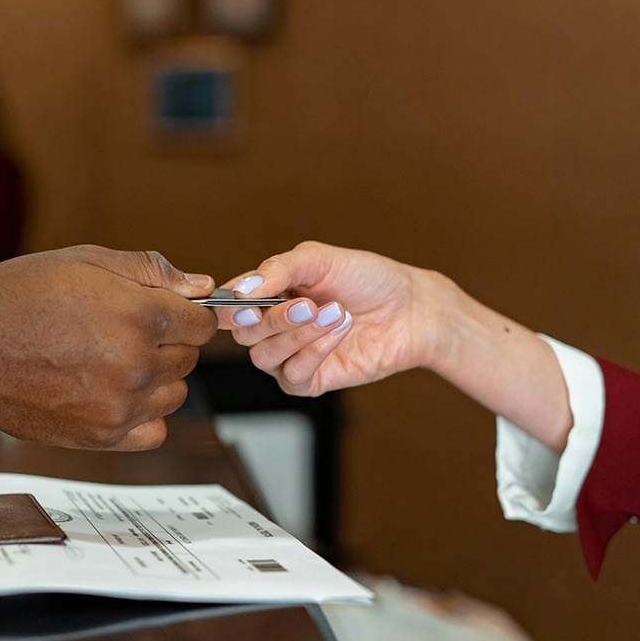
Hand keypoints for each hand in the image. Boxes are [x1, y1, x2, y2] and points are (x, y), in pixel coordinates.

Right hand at [0, 246, 217, 449]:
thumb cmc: (15, 300)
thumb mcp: (84, 262)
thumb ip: (150, 272)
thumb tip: (201, 285)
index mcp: (140, 315)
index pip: (203, 323)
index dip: (186, 312)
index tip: (164, 310)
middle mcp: (137, 364)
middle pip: (189, 357)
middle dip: (167, 341)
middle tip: (122, 330)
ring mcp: (120, 405)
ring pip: (174, 393)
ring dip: (156, 378)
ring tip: (111, 360)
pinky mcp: (101, 437)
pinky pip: (153, 430)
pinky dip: (142, 415)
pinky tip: (112, 394)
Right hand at [218, 241, 459, 395]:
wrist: (411, 308)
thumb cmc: (368, 278)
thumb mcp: (320, 259)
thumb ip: (278, 269)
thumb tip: (240, 290)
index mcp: (268, 294)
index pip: (229, 305)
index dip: (228, 306)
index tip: (244, 301)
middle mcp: (274, 326)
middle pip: (243, 334)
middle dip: (273, 319)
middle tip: (308, 304)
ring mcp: (291, 355)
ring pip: (264, 357)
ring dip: (299, 334)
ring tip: (335, 314)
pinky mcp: (312, 380)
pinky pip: (292, 376)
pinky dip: (313, 353)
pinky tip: (337, 333)